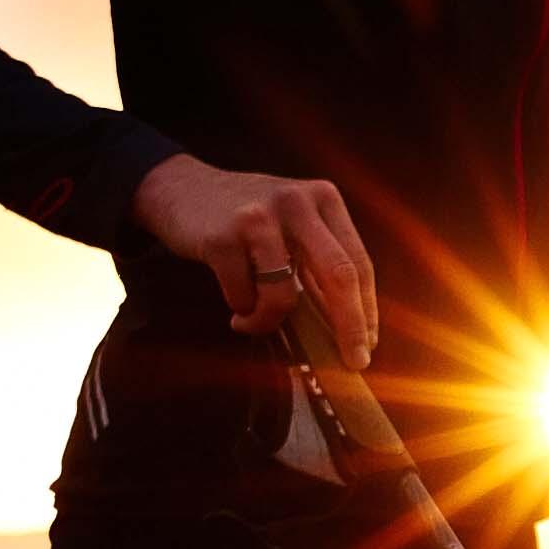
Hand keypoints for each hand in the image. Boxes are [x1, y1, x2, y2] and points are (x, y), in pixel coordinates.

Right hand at [135, 156, 373, 359]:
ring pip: (285, 295)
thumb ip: (317, 264)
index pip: (357, 262)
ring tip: (254, 321)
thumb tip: (346, 327)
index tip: (368, 344)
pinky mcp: (222, 236)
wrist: (180, 187)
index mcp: (323, 199)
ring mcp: (258, 218)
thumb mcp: (292, 224)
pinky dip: (242, 312)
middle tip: (354, 361)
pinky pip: (243, 296)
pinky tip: (235, 307)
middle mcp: (296, 203)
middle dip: (350, 326)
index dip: (367, 309)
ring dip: (270, 321)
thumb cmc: (245, 217)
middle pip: (339, 275)